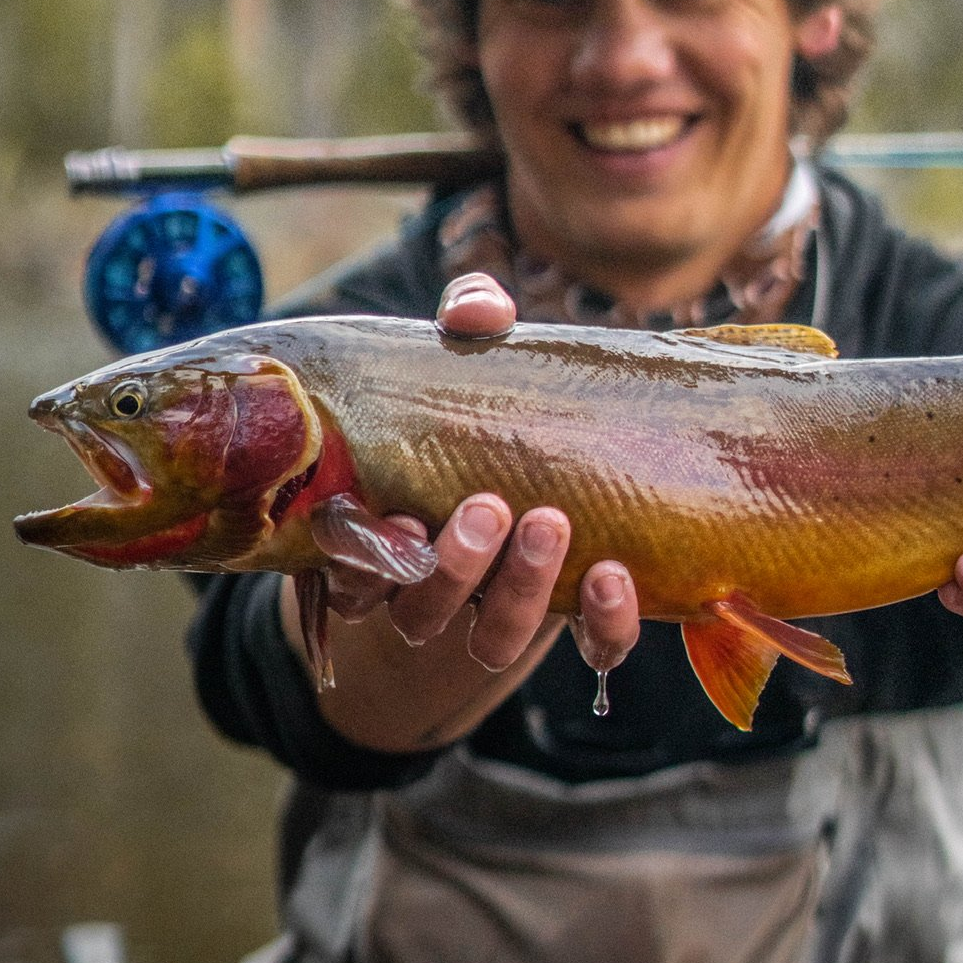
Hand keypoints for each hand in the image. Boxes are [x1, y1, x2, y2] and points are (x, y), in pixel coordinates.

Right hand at [323, 272, 639, 676]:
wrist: (571, 450)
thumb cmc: (495, 402)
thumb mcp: (475, 355)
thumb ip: (470, 321)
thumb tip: (477, 310)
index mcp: (390, 527)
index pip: (348, 566)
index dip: (363, 560)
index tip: (399, 520)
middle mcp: (435, 585)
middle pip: (419, 613)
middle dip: (454, 569)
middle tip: (490, 506)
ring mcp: (504, 609)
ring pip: (491, 641)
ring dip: (519, 593)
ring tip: (552, 522)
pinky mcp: (579, 620)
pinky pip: (591, 651)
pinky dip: (603, 625)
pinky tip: (615, 576)